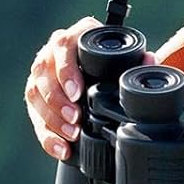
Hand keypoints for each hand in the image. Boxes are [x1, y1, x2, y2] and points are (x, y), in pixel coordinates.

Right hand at [24, 17, 151, 160]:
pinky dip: (47, 135)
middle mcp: (53, 52)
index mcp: (75, 36)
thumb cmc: (114, 60)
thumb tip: (149, 60)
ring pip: (35, 94)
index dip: (66, 71)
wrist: (101, 69)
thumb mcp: (124, 57)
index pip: (62, 47)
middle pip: (44, 73)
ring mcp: (42, 73)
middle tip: (76, 117)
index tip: (77, 93)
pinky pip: (34, 115)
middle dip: (58, 100)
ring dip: (52, 118)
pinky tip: (61, 148)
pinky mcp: (36, 96)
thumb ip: (137, 59)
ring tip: (72, 134)